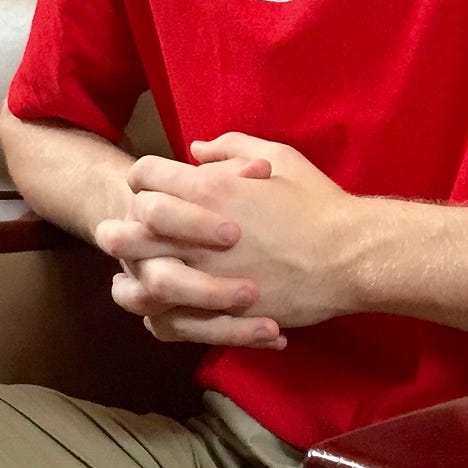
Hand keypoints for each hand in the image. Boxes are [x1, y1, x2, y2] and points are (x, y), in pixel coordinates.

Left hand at [99, 136, 360, 342]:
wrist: (351, 256)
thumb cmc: (316, 203)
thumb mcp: (277, 156)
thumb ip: (231, 147)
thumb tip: (194, 149)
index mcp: (209, 190)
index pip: (145, 177)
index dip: (139, 180)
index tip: (145, 189)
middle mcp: (198, 234)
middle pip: (130, 230)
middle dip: (119, 229)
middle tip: (116, 234)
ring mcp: (208, 277)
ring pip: (142, 280)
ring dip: (130, 277)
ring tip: (126, 278)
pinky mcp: (222, 313)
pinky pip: (172, 320)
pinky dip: (158, 316)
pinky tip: (157, 311)